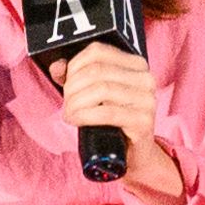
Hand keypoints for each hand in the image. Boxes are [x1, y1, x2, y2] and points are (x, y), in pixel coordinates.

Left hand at [55, 42, 186, 204]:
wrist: (133, 154)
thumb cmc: (112, 121)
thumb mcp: (93, 94)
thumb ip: (75, 76)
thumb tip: (57, 67)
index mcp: (136, 64)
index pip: (98, 51)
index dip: (74, 65)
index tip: (65, 82)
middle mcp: (146, 78)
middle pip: (97, 71)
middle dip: (73, 88)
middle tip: (66, 104)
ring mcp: (148, 99)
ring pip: (101, 89)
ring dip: (76, 103)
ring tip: (69, 114)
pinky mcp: (144, 121)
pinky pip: (107, 112)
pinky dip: (85, 115)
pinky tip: (76, 120)